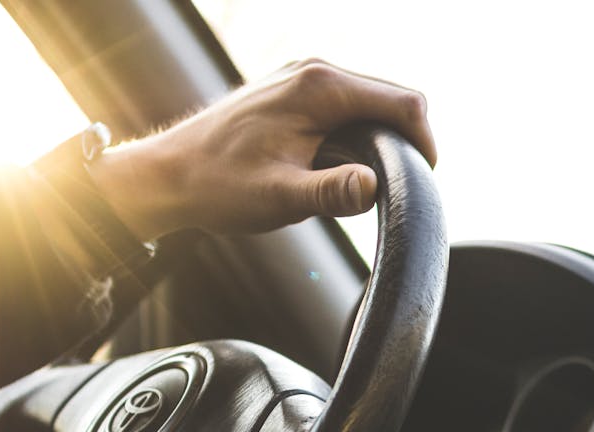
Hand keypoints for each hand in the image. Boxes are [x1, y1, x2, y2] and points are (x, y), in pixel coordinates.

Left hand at [88, 59, 435, 239]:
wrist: (167, 175)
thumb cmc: (220, 186)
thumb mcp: (280, 198)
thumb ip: (331, 193)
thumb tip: (374, 187)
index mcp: (320, 88)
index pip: (404, 103)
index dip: (425, 142)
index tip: (422, 182)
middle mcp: (315, 72)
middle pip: (394, 98)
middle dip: (407, 141)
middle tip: (401, 189)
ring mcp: (304, 78)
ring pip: (373, 101)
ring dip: (385, 139)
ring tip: (372, 181)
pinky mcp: (297, 92)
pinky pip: (350, 106)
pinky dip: (362, 134)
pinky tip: (346, 166)